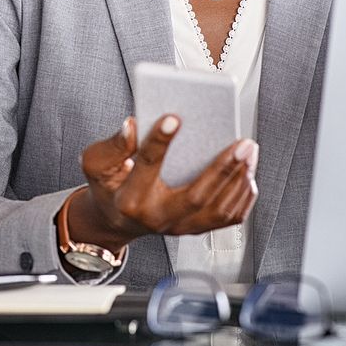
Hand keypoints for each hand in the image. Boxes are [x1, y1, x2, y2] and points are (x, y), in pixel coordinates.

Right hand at [67, 115, 257, 251]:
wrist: (117, 219)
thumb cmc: (110, 186)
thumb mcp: (97, 163)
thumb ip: (113, 146)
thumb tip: (132, 126)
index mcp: (131, 199)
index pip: (147, 166)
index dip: (159, 141)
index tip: (173, 117)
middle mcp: (158, 217)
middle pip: (196, 196)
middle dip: (223, 168)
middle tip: (241, 143)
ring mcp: (180, 226)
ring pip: (218, 209)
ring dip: (239, 179)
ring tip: (249, 151)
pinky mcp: (196, 228)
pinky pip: (227, 218)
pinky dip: (242, 196)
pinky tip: (247, 173)